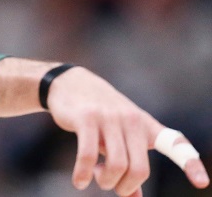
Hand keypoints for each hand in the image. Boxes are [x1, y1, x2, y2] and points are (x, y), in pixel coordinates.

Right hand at [47, 66, 209, 195]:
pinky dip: (83, 174)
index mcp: (145, 124)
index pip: (174, 143)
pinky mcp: (86, 118)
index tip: (202, 183)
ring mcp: (108, 117)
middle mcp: (131, 120)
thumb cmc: (99, 115)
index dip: (190, 163)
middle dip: (124, 187)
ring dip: (106, 182)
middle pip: (139, 169)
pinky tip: (79, 181)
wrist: (70, 83)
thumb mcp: (118, 136)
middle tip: (111, 185)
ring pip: (117, 165)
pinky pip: (88, 155)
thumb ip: (128, 163)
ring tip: (95, 178)